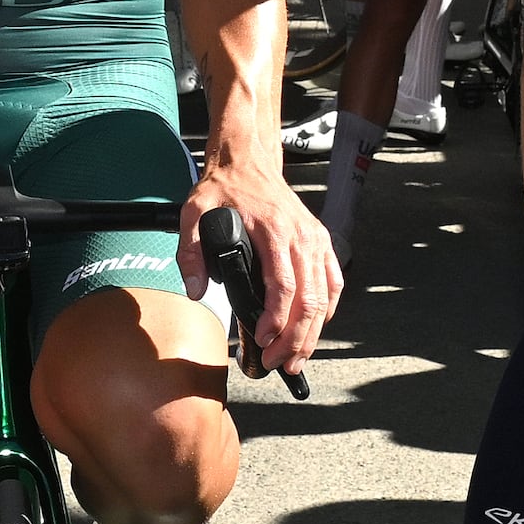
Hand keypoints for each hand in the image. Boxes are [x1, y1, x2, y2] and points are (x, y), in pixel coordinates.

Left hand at [185, 154, 332, 373]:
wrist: (249, 160)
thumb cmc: (224, 187)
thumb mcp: (193, 213)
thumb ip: (190, 253)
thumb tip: (196, 291)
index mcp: (273, 231)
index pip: (283, 286)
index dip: (276, 320)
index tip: (263, 341)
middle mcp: (300, 237)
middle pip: (308, 299)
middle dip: (295, 339)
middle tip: (278, 363)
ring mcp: (314, 239)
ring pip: (324, 296)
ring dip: (312, 332)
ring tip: (296, 359)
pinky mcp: (320, 241)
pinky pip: (333, 281)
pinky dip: (328, 309)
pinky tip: (316, 329)